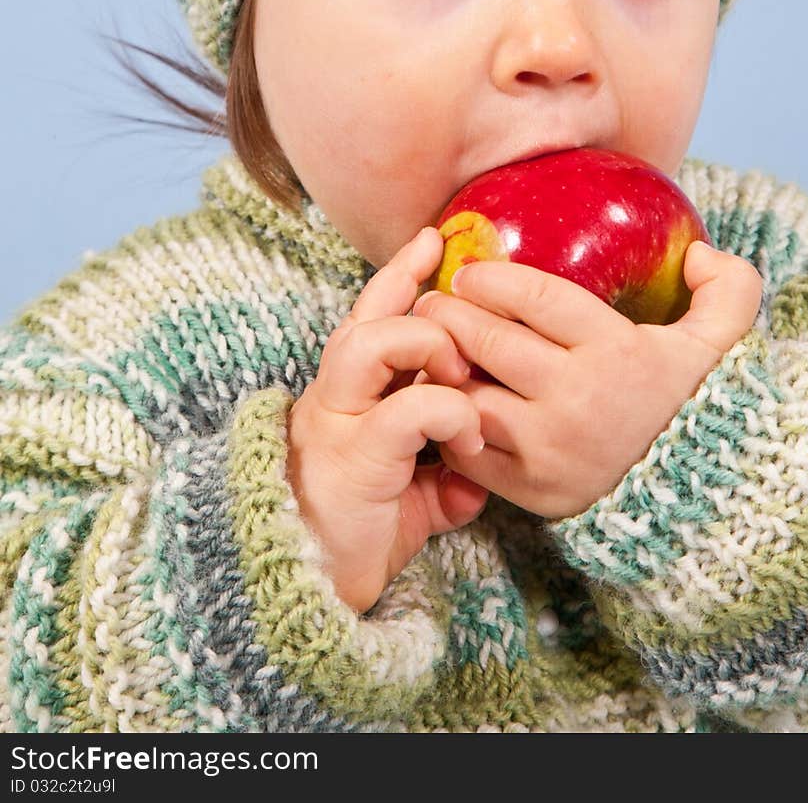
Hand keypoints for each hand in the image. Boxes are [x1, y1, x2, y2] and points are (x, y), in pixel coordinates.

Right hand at [286, 227, 487, 613]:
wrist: (305, 594)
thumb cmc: (352, 542)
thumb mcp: (407, 502)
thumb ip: (438, 480)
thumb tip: (476, 480)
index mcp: (345, 399)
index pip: (368, 318)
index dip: (399, 275)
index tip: (434, 241)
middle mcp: (333, 400)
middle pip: (365, 316)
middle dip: (411, 291)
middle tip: (459, 308)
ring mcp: (339, 424)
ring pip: (373, 343)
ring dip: (426, 344)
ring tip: (460, 372)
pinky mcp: (356, 456)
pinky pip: (411, 408)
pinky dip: (451, 413)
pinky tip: (471, 440)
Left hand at [412, 240, 762, 518]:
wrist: (699, 504)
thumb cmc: (696, 408)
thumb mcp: (725, 345)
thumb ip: (729, 288)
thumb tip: (699, 249)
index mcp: (619, 352)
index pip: (535, 298)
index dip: (491, 278)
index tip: (468, 272)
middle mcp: (579, 400)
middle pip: (489, 341)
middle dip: (448, 313)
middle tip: (431, 302)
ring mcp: (550, 449)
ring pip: (469, 393)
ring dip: (442, 366)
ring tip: (431, 347)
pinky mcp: (530, 490)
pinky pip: (467, 448)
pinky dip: (448, 420)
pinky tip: (444, 400)